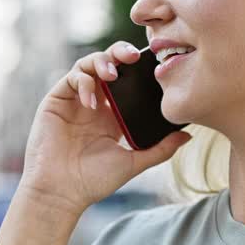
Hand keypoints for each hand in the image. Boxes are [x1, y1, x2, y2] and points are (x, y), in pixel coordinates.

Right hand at [18, 41, 191, 216]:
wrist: (62, 192)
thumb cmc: (94, 181)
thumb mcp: (133, 162)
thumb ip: (160, 149)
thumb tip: (188, 136)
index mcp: (113, 114)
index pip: (127, 80)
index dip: (138, 68)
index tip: (153, 64)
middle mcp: (94, 102)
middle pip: (108, 64)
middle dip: (119, 53)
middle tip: (133, 56)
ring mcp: (75, 100)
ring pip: (88, 65)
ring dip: (101, 62)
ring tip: (112, 74)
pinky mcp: (56, 100)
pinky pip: (71, 78)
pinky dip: (84, 83)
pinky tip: (92, 101)